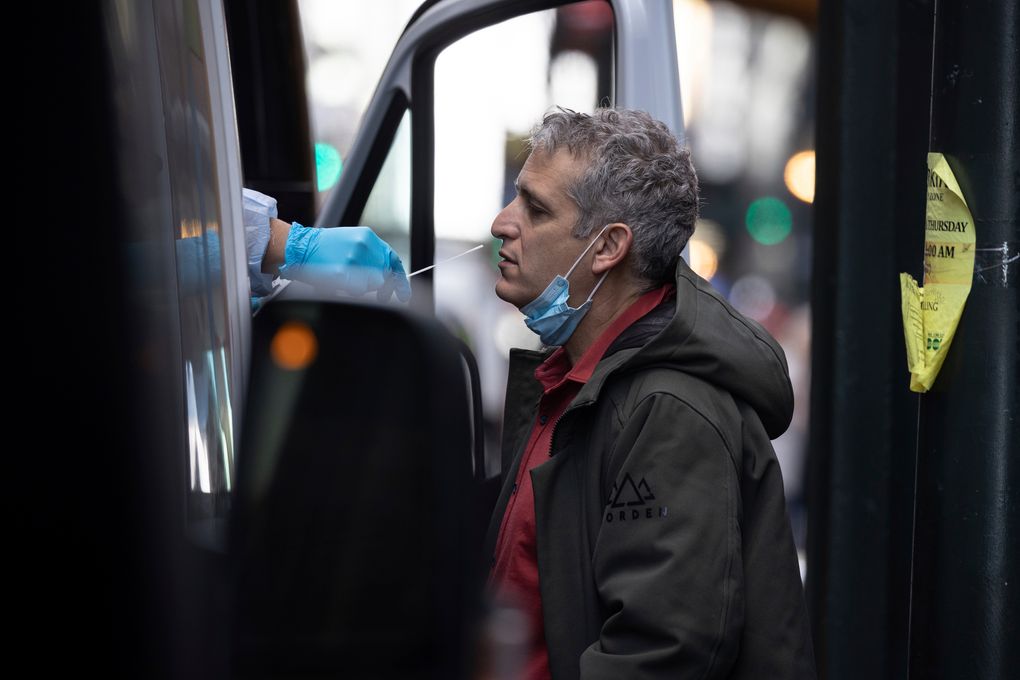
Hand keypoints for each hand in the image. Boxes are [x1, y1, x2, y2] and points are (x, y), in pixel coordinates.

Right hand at [280, 223, 410, 301]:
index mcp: (367, 237)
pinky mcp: (344, 273)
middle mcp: (364, 246)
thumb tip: (386, 275)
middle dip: (381, 287)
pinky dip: (350, 290)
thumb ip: (371, 255)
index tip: (403, 293)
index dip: (400, 278)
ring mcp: (354, 259)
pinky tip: (339, 282)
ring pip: (372, 285)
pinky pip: (358, 291)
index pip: (392, 259)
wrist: (300, 247)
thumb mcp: (351, 241)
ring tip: (346, 279)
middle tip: (377, 294)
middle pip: (384, 275)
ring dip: (362, 288)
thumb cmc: (323, 248)